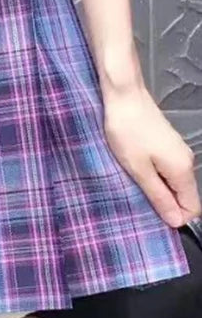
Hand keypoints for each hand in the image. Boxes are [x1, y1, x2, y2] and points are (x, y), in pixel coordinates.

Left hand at [104, 84, 200, 227]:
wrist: (124, 95)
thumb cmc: (127, 131)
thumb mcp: (139, 170)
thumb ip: (159, 196)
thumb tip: (177, 222)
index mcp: (182, 170)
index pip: (193, 207)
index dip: (176, 216)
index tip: (152, 214)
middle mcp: (186, 160)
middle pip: (184, 195)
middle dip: (165, 202)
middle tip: (138, 197)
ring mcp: (177, 150)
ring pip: (174, 181)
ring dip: (157, 187)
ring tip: (134, 180)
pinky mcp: (167, 142)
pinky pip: (166, 168)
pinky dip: (154, 173)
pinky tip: (136, 167)